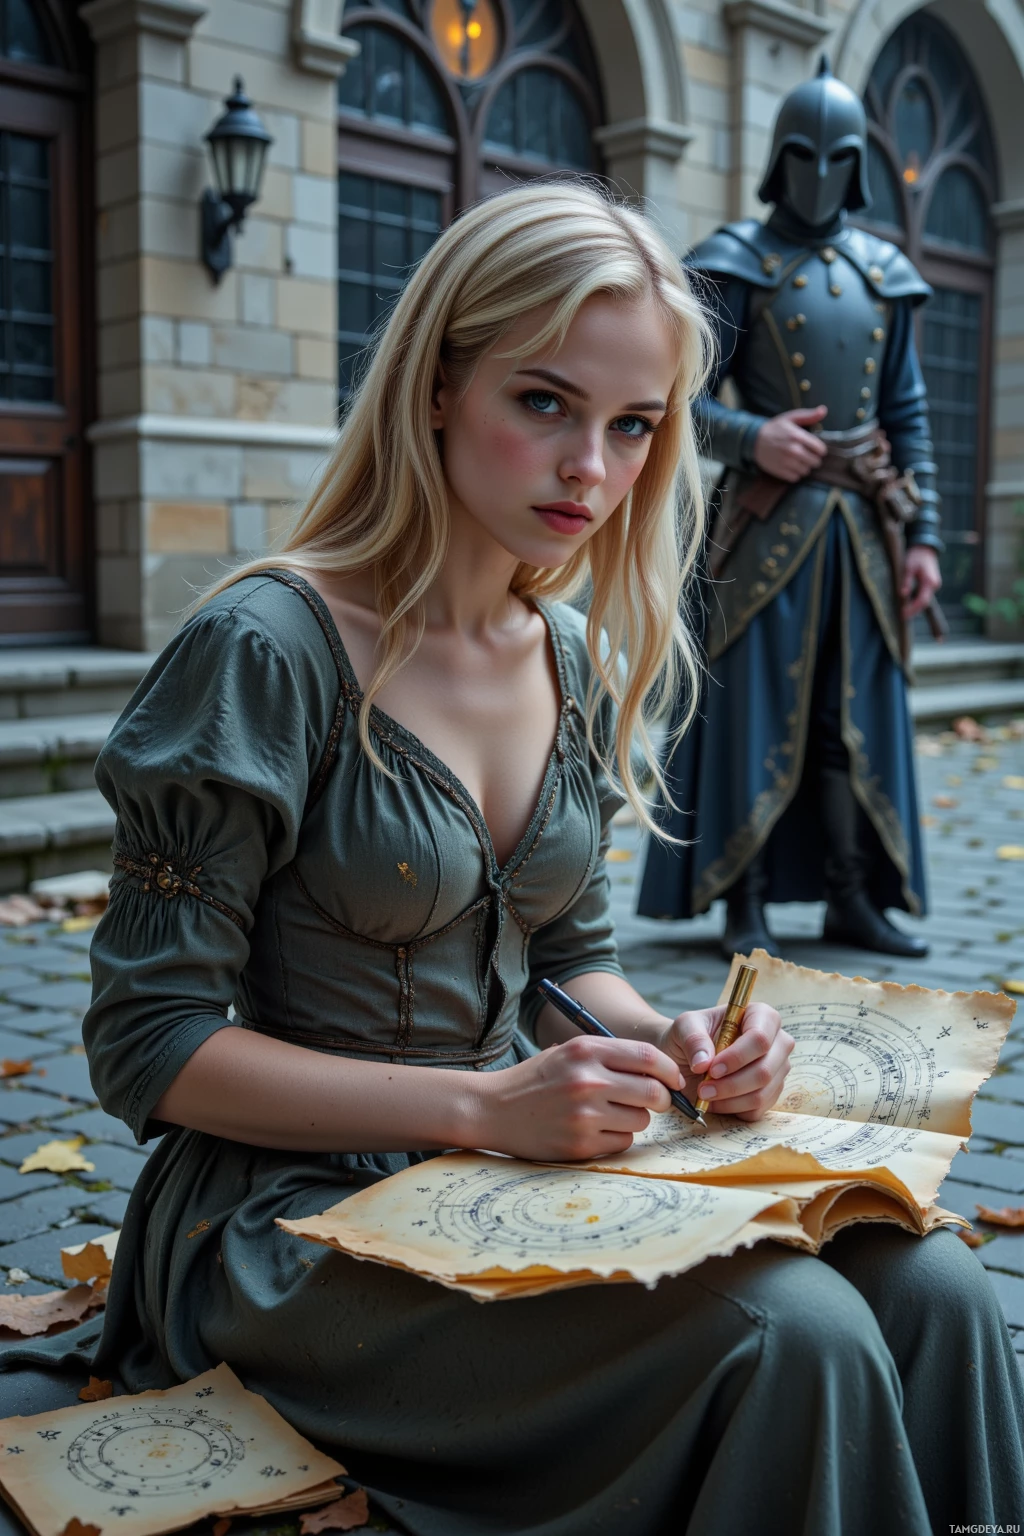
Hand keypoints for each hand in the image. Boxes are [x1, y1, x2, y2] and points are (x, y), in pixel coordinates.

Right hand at [476, 1035, 685, 1161]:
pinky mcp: (580, 1144)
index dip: (669, 1070)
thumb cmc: (535, 1080)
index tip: (674, 1080)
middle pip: (653, 1092)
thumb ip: (610, 1057)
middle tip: (655, 1102)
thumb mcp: (568, 1053)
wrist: (491, 1109)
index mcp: (586, 1050)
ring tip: (611, 1115)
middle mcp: (587, 1080)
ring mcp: (584, 1114)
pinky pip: (622, 1143)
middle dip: (662, 1099)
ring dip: (635, 1119)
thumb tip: (660, 1072)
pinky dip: (617, 1138)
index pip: (648, 1057)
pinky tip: (596, 1130)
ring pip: (641, 1120)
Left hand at [661, 1003, 793, 1120]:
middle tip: (703, 1089)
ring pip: (762, 1093)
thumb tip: (704, 1062)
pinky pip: (758, 1109)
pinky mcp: (771, 1093)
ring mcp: (777, 1069)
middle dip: (731, 1085)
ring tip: (704, 1094)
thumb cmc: (692, 1035)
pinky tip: (715, 1101)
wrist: (689, 1056)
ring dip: (729, 1100)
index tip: (712, 1069)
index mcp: (761, 1016)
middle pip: (765, 1070)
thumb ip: (693, 1039)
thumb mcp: (685, 1027)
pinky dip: (733, 1109)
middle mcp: (777, 1042)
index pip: (760, 1039)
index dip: (737, 1057)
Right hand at [753, 406, 828, 481]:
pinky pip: (795, 477)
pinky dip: (795, 474)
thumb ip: (809, 415)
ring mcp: (787, 462)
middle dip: (813, 459)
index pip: (820, 450)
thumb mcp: (791, 417)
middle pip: (815, 462)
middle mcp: (794, 451)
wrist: (754, 440)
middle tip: (806, 455)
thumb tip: (823, 410)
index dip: (819, 449)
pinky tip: (790, 466)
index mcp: (798, 436)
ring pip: (806, 471)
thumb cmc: (775, 428)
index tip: (814, 448)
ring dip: (804, 467)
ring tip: (798, 460)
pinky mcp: (780, 471)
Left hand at [901, 544, 941, 619]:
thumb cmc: (916, 556)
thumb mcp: (908, 567)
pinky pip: (924, 595)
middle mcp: (934, 585)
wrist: (925, 547)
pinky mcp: (931, 583)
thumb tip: (903, 595)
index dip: (912, 609)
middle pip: (924, 602)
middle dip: (914, 610)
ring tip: (904, 612)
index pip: (922, 601)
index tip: (903, 614)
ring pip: (925, 599)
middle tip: (902, 616)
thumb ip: (906, 581)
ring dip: (915, 606)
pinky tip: (909, 604)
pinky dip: (917, 600)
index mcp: (929, 582)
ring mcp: (934, 584)